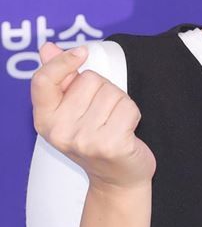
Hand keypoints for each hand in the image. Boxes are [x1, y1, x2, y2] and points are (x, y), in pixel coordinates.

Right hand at [31, 42, 155, 190]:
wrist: (116, 179)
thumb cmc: (96, 139)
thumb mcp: (71, 111)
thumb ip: (60, 78)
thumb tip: (48, 47)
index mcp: (44, 119)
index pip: (43, 80)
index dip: (62, 62)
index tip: (81, 53)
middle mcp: (60, 131)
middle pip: (89, 80)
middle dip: (103, 90)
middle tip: (101, 115)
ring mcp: (85, 140)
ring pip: (112, 92)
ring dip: (119, 103)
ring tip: (113, 124)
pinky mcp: (111, 145)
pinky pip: (128, 107)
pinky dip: (132, 114)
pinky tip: (125, 132)